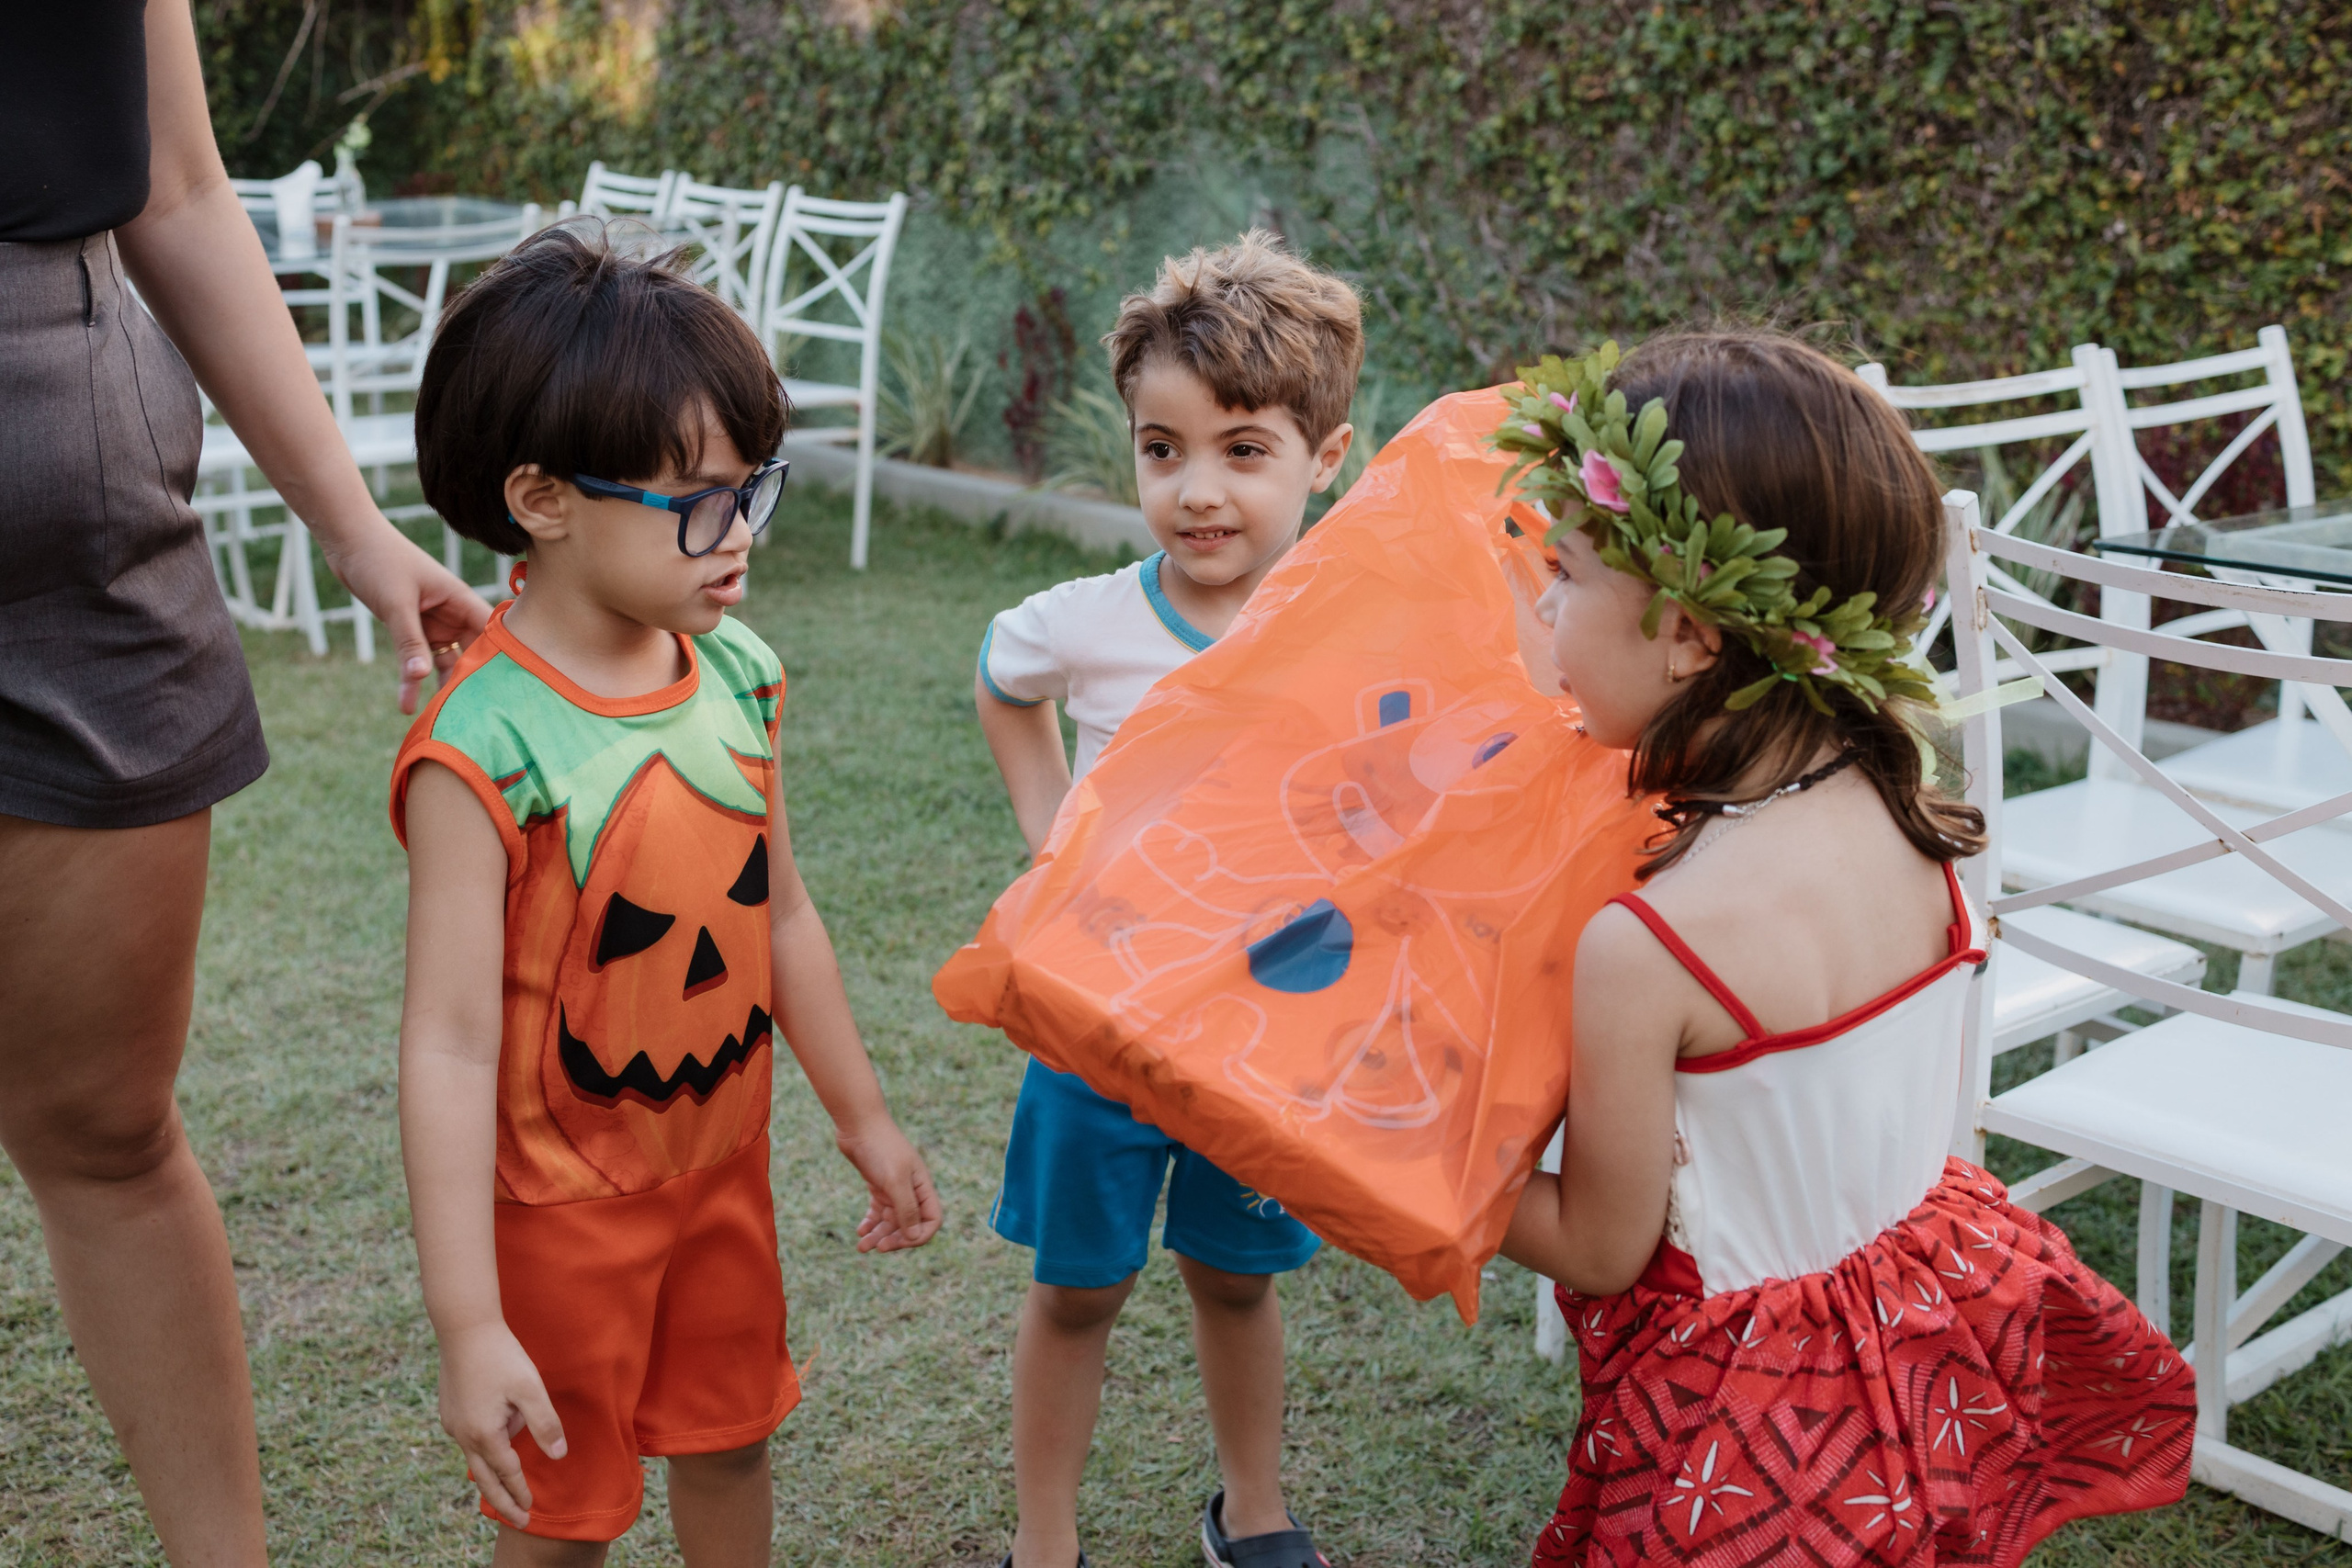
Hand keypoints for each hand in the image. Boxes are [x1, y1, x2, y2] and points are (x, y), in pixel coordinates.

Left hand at [319, 517, 491, 713]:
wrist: (348, 541)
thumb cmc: (378, 559)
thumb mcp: (396, 603)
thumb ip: (409, 641)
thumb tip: (421, 676)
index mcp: (460, 600)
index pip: (491, 634)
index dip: (500, 659)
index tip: (502, 691)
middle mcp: (452, 615)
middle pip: (472, 654)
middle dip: (471, 682)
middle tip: (472, 716)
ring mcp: (433, 624)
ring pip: (445, 662)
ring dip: (440, 687)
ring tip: (440, 717)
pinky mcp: (413, 631)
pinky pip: (418, 661)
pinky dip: (412, 681)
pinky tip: (406, 705)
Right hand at [437, 1320, 566, 1527]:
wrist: (465, 1328)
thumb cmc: (501, 1356)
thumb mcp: (531, 1389)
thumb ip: (545, 1424)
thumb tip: (558, 1456)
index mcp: (483, 1434)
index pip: (507, 1473)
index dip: (520, 1492)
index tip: (530, 1512)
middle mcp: (462, 1434)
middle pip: (484, 1478)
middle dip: (502, 1500)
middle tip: (518, 1520)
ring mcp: (452, 1423)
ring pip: (475, 1457)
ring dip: (494, 1471)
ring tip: (510, 1484)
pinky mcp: (449, 1410)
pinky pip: (469, 1439)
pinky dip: (484, 1449)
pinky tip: (495, 1441)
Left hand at [837, 1119, 942, 1252]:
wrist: (858, 1123)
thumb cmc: (880, 1148)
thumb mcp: (895, 1181)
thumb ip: (907, 1209)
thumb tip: (915, 1237)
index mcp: (922, 1187)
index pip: (931, 1221)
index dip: (917, 1236)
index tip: (897, 1243)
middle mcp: (911, 1190)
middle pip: (909, 1224)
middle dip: (894, 1239)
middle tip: (876, 1248)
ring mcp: (894, 1187)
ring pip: (891, 1221)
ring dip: (878, 1235)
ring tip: (861, 1246)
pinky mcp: (878, 1185)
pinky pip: (878, 1211)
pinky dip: (870, 1223)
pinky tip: (860, 1230)